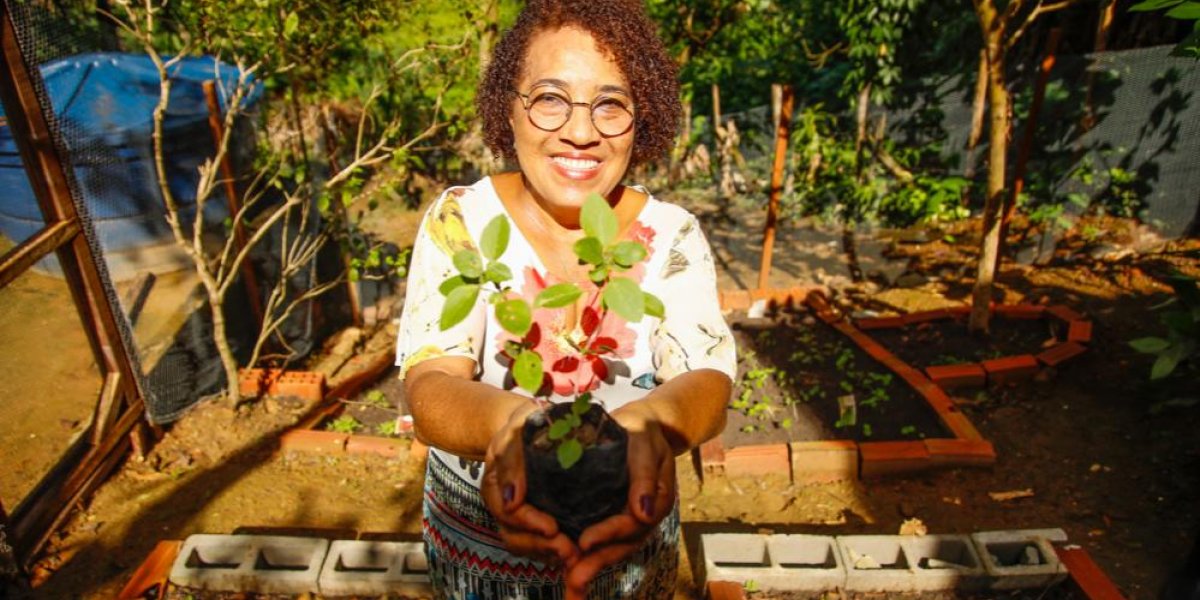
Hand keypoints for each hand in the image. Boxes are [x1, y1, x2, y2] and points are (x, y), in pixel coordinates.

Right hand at [481, 401, 580, 566]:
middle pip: (514, 537)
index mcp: (495, 486)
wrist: (536, 425)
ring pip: (526, 545)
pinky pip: (540, 544)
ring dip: (549, 554)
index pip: (507, 514)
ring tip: (575, 556)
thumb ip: (512, 459)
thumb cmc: (527, 423)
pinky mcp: (536, 519)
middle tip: (570, 551)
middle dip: (540, 547)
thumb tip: (511, 499)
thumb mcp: (518, 429)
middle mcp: (504, 505)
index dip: (529, 524)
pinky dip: (555, 551)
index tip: (553, 528)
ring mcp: (519, 515)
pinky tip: (577, 551)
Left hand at [564, 402, 675, 599]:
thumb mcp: (644, 442)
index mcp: (658, 498)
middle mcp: (648, 514)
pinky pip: (608, 542)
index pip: (633, 523)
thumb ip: (644, 474)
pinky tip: (572, 568)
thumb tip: (645, 512)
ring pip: (616, 548)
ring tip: (571, 583)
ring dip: (594, 566)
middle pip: (624, 544)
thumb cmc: (641, 428)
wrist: (642, 424)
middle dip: (598, 562)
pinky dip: (592, 556)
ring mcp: (635, 518)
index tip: (584, 542)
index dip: (609, 534)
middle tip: (574, 579)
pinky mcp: (619, 516)